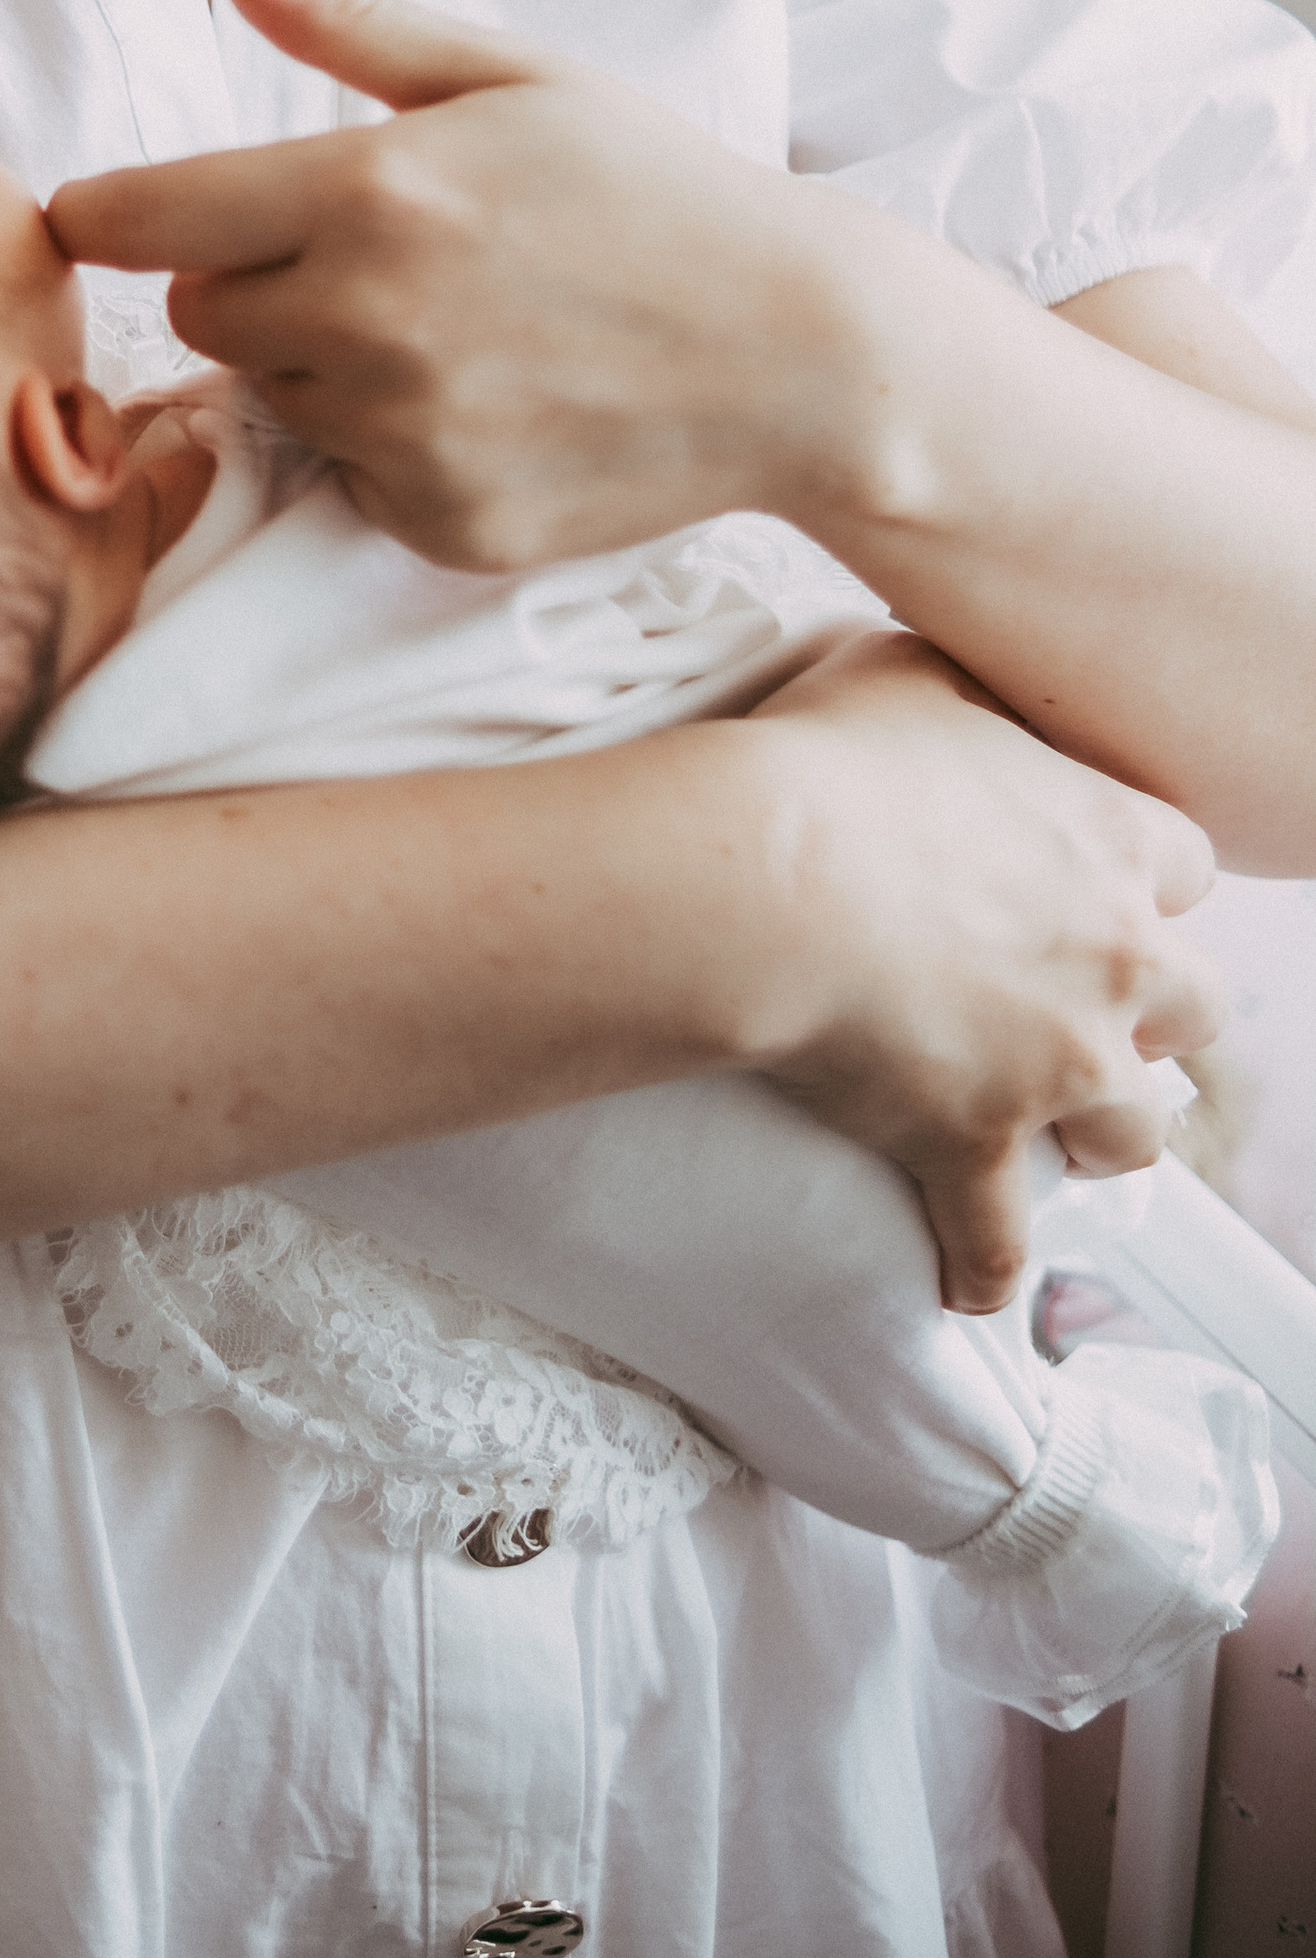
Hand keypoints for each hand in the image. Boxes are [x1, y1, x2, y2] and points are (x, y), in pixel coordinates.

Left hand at [50, 0, 899, 571]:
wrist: (800, 356)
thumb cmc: (657, 192)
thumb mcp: (512, 75)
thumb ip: (349, 26)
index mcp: (366, 191)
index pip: (141, 216)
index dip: (106, 212)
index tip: (91, 213)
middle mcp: (364, 320)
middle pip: (199, 313)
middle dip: (249, 281)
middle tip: (364, 254)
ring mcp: (400, 433)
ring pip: (272, 397)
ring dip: (319, 364)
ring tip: (451, 325)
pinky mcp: (436, 520)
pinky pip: (348, 477)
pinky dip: (390, 446)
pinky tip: (490, 402)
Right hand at [735, 634, 1223, 1309]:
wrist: (762, 882)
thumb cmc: (823, 762)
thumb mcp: (900, 672)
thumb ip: (950, 684)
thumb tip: (938, 680)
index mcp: (1108, 838)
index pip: (1187, 867)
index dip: (1144, 879)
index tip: (1101, 886)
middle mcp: (1114, 959)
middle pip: (1195, 1010)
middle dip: (1153, 1016)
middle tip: (1094, 1013)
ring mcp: (1056, 1062)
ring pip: (1132, 1132)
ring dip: (1101, 1134)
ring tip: (1061, 1138)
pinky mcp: (977, 1142)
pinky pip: (1001, 1234)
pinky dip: (987, 1263)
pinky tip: (973, 1285)